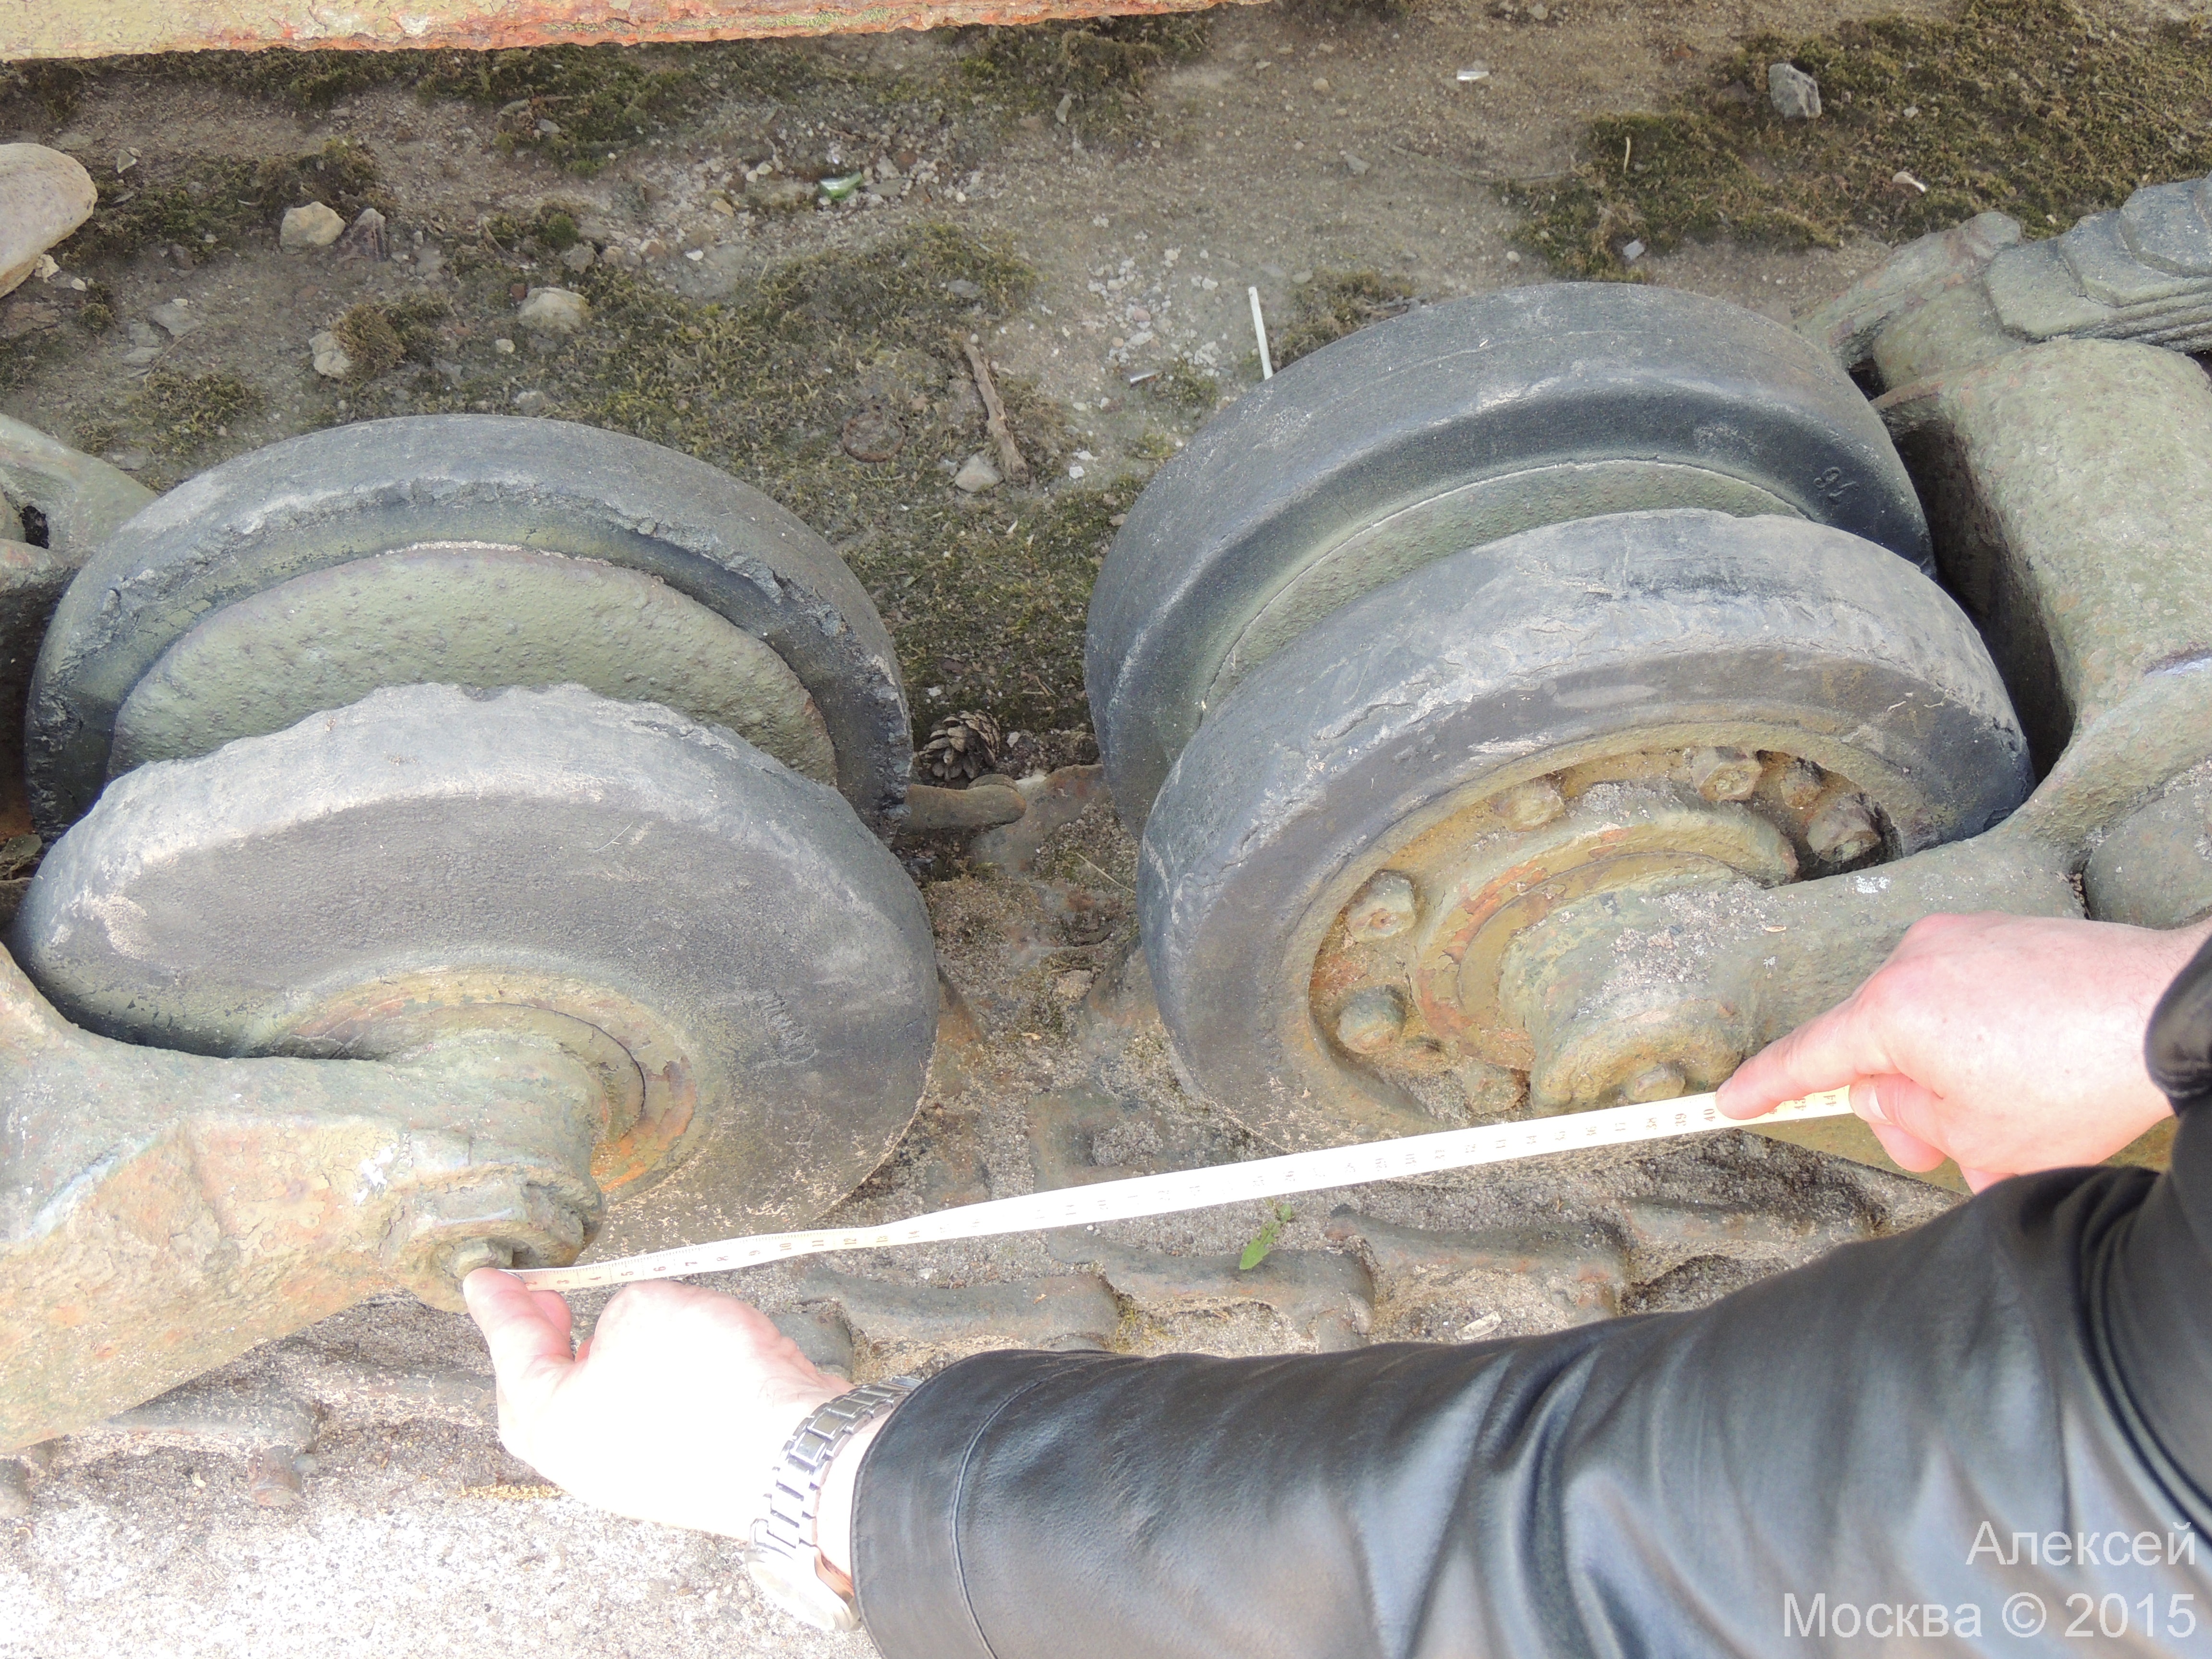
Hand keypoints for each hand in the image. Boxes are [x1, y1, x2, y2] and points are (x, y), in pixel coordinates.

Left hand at [462, 1272, 849, 1545]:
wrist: (791, 1451)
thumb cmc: (708, 1382)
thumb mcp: (645, 1308)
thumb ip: (618, 1311)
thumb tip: (627, 1334)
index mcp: (553, 1424)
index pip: (513, 1354)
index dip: (500, 1309)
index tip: (485, 1281)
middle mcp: (585, 1462)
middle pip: (541, 1400)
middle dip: (542, 1348)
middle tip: (546, 1303)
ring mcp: (634, 1477)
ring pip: (597, 1413)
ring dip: (602, 1366)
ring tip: (616, 1325)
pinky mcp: (682, 1476)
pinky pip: (645, 1423)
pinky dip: (646, 1386)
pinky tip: (672, 1358)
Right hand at [1716, 913, 2208, 1190]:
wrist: (2171, 1012)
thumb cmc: (2079, 1080)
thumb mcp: (1979, 1140)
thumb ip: (1911, 1122)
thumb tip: (1891, 1095)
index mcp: (1894, 1011)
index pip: (1807, 1058)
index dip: (1764, 1087)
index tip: (1728, 1102)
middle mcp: (1915, 958)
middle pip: (1874, 1048)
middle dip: (1906, 1102)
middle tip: (1960, 1145)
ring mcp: (1960, 935)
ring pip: (1923, 1022)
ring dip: (1949, 1069)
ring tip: (2016, 1103)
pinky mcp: (2002, 931)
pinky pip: (1964, 993)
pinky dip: (1980, 1036)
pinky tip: (2030, 1063)